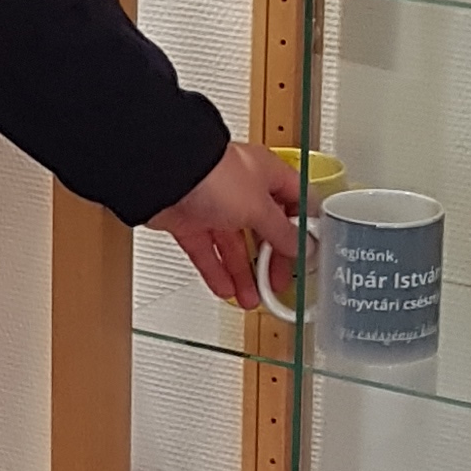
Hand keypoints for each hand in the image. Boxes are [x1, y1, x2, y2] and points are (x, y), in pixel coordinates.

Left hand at [149, 142, 298, 310]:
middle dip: (271, 259)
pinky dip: (216, 271)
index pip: (295, 200)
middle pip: (264, 228)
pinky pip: (207, 252)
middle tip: (277, 282)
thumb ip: (282, 231)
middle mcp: (240, 188)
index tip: (307, 253)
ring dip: (243, 273)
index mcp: (265, 173)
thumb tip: (300, 245)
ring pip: (234, 244)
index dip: (304, 227)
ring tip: (251, 297)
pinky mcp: (189, 221)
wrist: (162, 177)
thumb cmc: (212, 176)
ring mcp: (214, 205)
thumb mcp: (259, 208)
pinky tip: (226, 289)